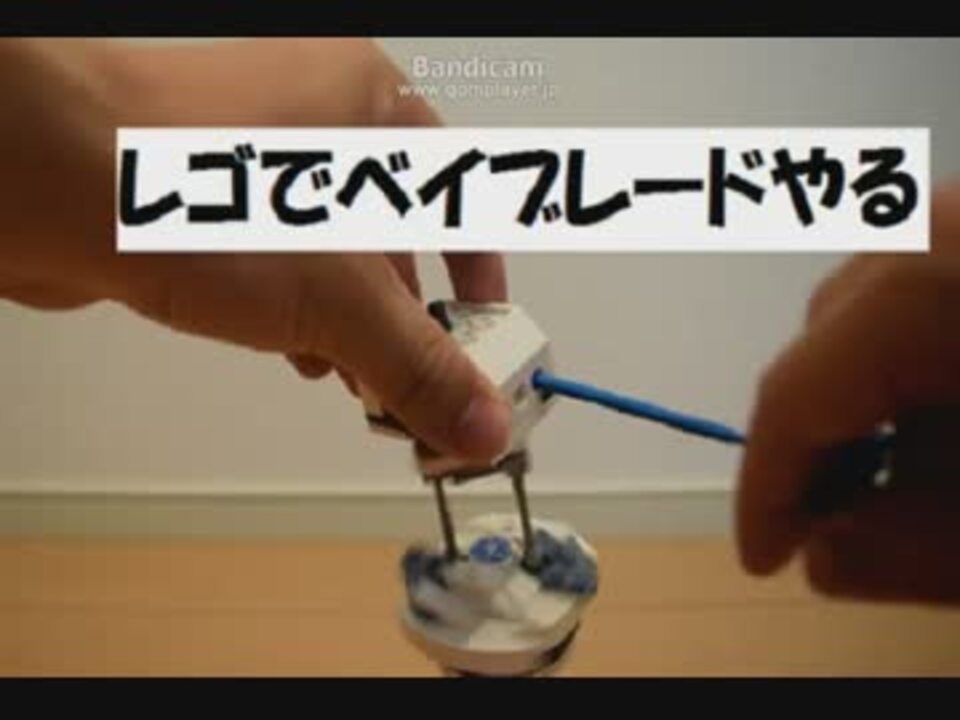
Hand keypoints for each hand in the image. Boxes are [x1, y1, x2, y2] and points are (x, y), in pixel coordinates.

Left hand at [0, 38, 511, 463]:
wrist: (39, 179)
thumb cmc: (188, 192)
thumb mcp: (339, 299)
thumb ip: (419, 365)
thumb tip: (479, 422)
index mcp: (371, 101)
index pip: (459, 190)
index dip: (480, 272)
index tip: (486, 335)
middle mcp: (316, 113)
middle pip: (395, 230)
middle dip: (408, 317)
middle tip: (420, 382)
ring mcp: (255, 148)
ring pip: (333, 247)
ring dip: (352, 322)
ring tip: (355, 380)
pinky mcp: (204, 189)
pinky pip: (279, 254)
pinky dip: (298, 306)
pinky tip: (295, 351)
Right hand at [736, 182, 959, 604]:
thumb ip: (920, 548)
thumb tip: (819, 555)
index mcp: (934, 281)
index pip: (797, 391)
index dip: (768, 487)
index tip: (764, 555)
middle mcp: (936, 223)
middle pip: (829, 340)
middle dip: (832, 440)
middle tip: (851, 519)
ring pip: (872, 309)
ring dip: (879, 395)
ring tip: (931, 465)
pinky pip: (921, 282)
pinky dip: (921, 352)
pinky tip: (958, 403)